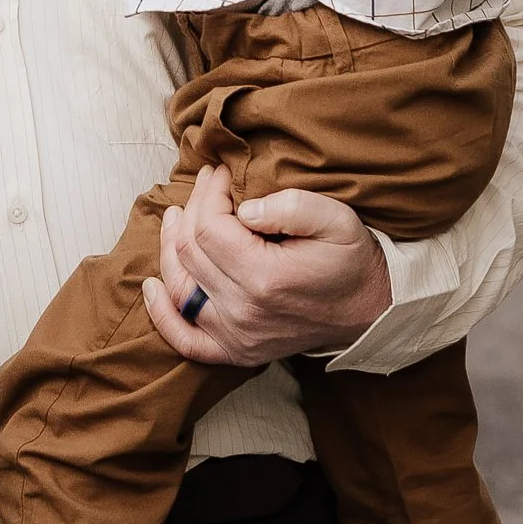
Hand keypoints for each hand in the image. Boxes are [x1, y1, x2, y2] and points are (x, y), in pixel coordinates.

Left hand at [140, 164, 393, 369]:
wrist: (370, 310)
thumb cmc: (351, 259)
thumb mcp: (336, 218)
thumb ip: (291, 206)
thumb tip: (243, 208)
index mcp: (266, 277)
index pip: (209, 226)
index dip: (209, 192)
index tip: (222, 172)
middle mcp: (244, 311)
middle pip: (190, 251)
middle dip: (192, 208)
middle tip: (207, 185)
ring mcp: (237, 336)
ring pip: (180, 285)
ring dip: (170, 247)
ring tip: (175, 217)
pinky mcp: (237, 351)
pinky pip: (185, 340)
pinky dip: (163, 314)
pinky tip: (152, 287)